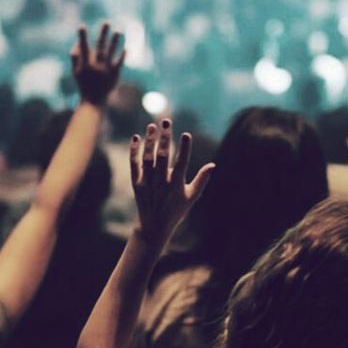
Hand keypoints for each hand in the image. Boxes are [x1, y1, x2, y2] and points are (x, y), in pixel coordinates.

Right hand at [71, 21, 125, 104]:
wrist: (94, 101)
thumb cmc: (83, 85)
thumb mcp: (76, 72)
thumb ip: (75, 58)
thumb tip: (77, 44)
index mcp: (85, 65)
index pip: (83, 48)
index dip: (82, 37)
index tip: (81, 26)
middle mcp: (96, 66)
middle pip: (100, 47)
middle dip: (103, 34)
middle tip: (106, 22)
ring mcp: (106, 70)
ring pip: (111, 52)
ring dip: (114, 41)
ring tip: (118, 31)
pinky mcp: (115, 75)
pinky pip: (119, 63)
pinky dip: (122, 56)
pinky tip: (126, 48)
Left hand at [130, 119, 214, 248]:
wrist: (154, 226)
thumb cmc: (176, 210)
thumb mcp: (192, 197)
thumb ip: (202, 180)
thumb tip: (213, 165)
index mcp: (176, 186)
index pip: (182, 164)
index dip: (184, 149)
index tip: (186, 134)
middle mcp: (161, 183)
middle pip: (163, 157)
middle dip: (165, 138)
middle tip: (166, 121)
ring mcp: (147, 183)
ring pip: (148, 158)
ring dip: (150, 141)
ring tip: (152, 125)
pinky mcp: (136, 183)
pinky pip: (134, 164)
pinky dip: (134, 151)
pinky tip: (137, 137)